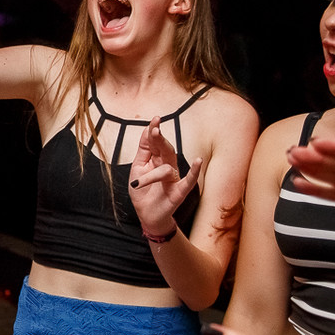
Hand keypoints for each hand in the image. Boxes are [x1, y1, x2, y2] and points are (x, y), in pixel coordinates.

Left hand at [129, 117, 201, 235]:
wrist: (146, 215)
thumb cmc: (143, 192)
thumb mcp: (137, 168)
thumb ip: (143, 150)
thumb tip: (148, 129)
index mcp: (156, 160)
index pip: (156, 143)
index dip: (154, 131)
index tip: (155, 119)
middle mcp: (167, 166)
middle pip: (166, 150)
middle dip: (160, 139)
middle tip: (154, 130)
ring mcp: (174, 179)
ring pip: (167, 168)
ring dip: (151, 175)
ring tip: (137, 183)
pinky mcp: (179, 192)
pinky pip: (189, 180)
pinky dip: (193, 171)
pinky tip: (198, 161)